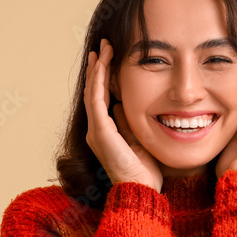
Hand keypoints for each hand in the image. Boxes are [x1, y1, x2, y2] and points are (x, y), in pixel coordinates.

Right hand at [84, 38, 164, 192]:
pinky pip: (96, 100)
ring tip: (102, 49)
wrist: (141, 190)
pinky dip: (98, 81)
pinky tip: (102, 65)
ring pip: (92, 92)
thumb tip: (121, 105)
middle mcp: (95, 130)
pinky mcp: (99, 132)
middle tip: (103, 46)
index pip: (101, 98)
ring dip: (97, 69)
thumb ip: (127, 122)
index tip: (109, 58)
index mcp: (104, 132)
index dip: (103, 77)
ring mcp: (95, 131)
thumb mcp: (137, 138)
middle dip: (98, 67)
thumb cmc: (144, 170)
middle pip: (93, 91)